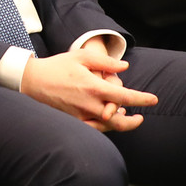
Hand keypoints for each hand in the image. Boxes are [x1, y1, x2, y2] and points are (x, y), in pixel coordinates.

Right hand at [19, 45, 156, 131]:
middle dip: (133, 122)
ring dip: (118, 123)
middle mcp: (88, 105)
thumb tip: (125, 67)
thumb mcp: (81, 56)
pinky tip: (106, 120)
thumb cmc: (57, 66)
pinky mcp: (72, 122)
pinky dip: (103, 127)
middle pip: (118, 121)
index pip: (124, 96)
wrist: (32, 81)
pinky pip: (93, 129)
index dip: (142, 99)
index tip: (153, 100)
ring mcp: (79, 116)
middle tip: (140, 118)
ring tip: (124, 116)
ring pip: (106, 127)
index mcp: (93, 87)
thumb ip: (105, 62)